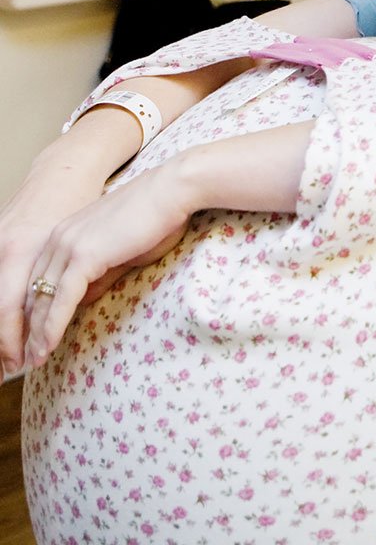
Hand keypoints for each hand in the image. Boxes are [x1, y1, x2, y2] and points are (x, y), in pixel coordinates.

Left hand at [23, 163, 192, 368]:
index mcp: (67, 233)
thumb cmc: (158, 217)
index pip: (41, 279)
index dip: (37, 309)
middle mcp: (60, 238)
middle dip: (30, 326)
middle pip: (35, 291)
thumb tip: (84, 298)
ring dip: (37, 333)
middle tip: (28, 354)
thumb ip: (100, 273)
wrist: (171, 191)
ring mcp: (69, 246)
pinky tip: (48, 346)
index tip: (36, 334)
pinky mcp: (84, 256)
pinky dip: (52, 326)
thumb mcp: (123, 252)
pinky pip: (61, 299)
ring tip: (35, 359)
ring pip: (42, 298)